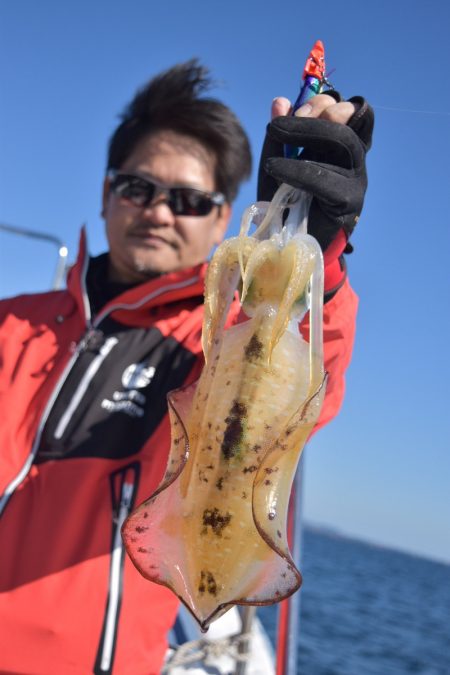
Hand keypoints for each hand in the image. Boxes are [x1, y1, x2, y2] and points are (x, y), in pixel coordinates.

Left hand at [257, 93, 373, 253]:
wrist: (288, 245)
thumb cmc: (285, 204)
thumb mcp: (277, 163)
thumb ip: (279, 135)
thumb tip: (280, 101)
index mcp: (339, 146)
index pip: (347, 109)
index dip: (322, 102)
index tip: (290, 111)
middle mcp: (353, 159)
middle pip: (347, 120)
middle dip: (313, 114)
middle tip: (280, 125)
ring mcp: (355, 180)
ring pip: (344, 143)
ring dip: (309, 133)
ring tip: (276, 138)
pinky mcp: (347, 202)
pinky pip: (327, 179)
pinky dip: (297, 170)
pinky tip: (274, 168)